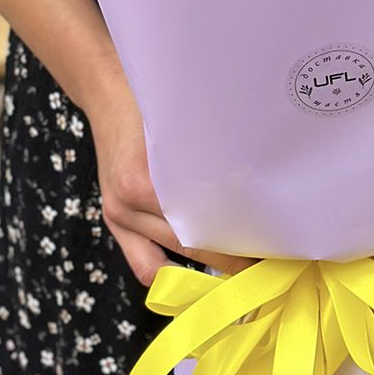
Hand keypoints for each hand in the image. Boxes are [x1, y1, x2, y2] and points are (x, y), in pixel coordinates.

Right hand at [86, 84, 253, 286]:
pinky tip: (197, 277)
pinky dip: (171, 274)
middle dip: (227, 259)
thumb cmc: (149, 108)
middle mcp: (128, 204)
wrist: (108, 97)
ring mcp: (118, 217)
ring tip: (235, 275)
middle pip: (186, 245)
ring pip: (163, 265)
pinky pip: (143, 264)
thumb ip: (205, 160)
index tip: (265, 243)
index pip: (198, 222)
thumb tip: (251, 192)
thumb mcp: (179, 126)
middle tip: (263, 264)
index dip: (234, 238)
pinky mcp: (114, 222)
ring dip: (199, 274)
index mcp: (142, 182)